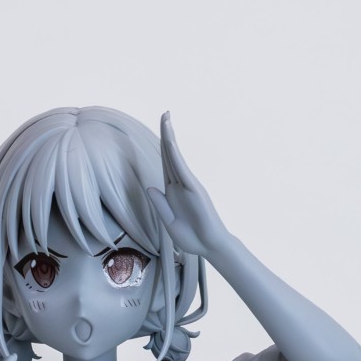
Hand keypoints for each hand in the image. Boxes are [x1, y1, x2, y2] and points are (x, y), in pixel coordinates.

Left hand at [146, 113, 230, 261]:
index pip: (165, 164)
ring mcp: (188, 186)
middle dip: (166, 133)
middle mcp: (180, 185)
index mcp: (172, 192)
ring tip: (166, 118)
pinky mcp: (194, 190)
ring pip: (175, 158)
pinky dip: (175, 157)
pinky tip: (170, 144)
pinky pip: (182, 171)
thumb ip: (160, 205)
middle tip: (165, 113)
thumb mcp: (169, 223)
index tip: (161, 129)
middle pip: (169, 155)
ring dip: (169, 138)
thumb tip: (150, 187)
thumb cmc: (192, 237)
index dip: (161, 147)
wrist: (210, 247)